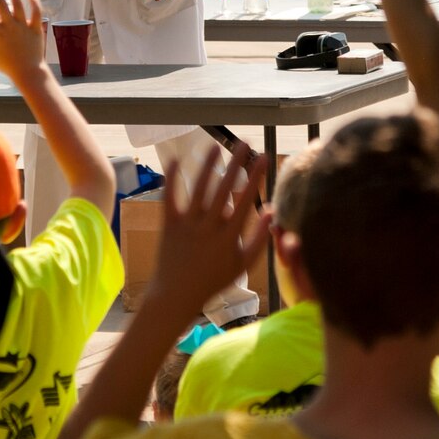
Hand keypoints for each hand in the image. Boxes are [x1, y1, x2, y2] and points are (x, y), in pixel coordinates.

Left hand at [149, 144, 270, 315]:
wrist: (176, 295)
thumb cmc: (214, 280)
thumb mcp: (242, 264)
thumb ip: (259, 238)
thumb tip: (271, 209)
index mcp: (228, 237)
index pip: (246, 200)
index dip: (256, 177)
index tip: (266, 157)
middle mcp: (207, 227)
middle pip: (224, 188)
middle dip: (235, 163)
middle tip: (244, 142)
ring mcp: (186, 225)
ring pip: (198, 188)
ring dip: (207, 165)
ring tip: (216, 145)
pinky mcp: (168, 224)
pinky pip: (169, 197)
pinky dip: (170, 178)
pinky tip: (174, 159)